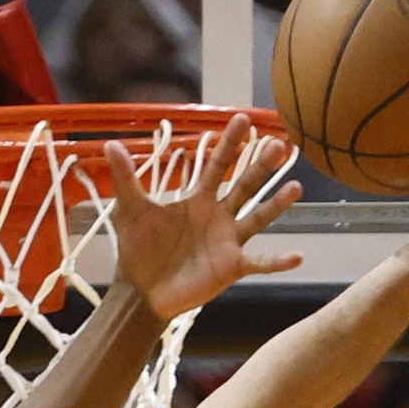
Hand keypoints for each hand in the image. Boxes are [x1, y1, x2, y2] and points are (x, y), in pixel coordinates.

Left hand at [104, 113, 304, 321]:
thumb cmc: (139, 248)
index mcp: (198, 199)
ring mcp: (229, 240)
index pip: (218, 165)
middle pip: (245, 185)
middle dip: (261, 166)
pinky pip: (260, 262)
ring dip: (276, 204)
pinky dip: (277, 261)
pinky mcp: (232, 266)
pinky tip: (297, 256)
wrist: (141, 288)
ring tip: (295, 187)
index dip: (230, 143)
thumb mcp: (131, 210)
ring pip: (258, 218)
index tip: (244, 119)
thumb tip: (111, 144)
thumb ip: (126, 178)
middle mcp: (219, 215)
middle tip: (280, 144)